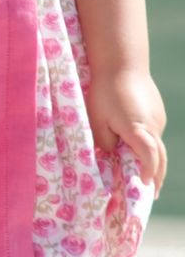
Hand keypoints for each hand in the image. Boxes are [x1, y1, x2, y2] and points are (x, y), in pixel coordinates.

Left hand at [86, 69, 167, 195]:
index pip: (150, 159)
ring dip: (154, 161)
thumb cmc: (104, 91)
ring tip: (147, 178)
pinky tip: (139, 149)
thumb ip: (105, 143)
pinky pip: (154, 133)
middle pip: (160, 157)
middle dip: (157, 177)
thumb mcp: (97, 120)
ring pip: (158, 145)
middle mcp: (153, 126)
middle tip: (152, 194)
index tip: (145, 186)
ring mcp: (158, 118)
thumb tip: (113, 156)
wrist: (121, 62)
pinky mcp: (157, 112)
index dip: (149, 174)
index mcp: (138, 129)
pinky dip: (150, 145)